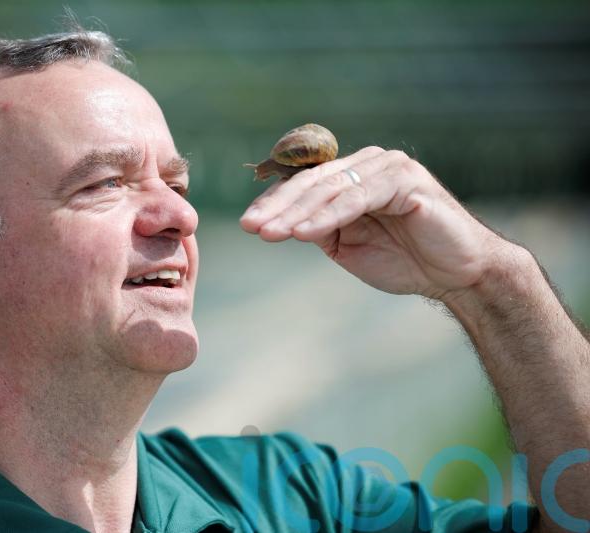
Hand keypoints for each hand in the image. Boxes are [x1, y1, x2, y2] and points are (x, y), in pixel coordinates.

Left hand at [239, 147, 507, 299]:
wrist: (457, 275)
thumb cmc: (405, 260)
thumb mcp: (348, 246)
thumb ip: (320, 229)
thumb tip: (283, 224)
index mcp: (354, 176)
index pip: (306, 185)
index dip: (275, 203)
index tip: (248, 224)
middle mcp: (369, 164)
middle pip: (312, 183)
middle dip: (278, 207)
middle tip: (250, 226)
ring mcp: (388, 168)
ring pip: (331, 189)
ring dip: (297, 213)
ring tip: (269, 233)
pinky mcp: (405, 181)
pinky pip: (357, 198)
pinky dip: (328, 216)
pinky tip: (303, 234)